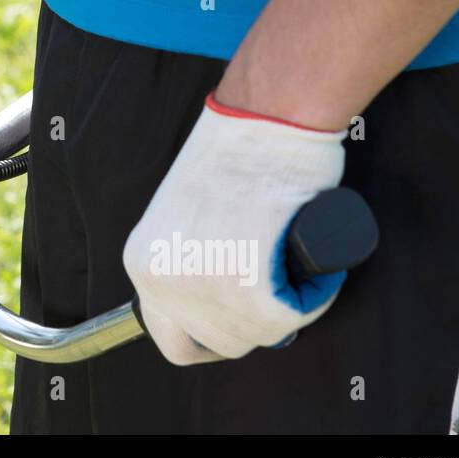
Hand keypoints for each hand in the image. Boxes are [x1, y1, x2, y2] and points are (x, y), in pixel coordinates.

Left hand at [122, 95, 347, 364]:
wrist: (265, 116)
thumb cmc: (237, 152)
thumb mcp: (183, 214)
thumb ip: (186, 251)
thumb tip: (214, 290)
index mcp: (142, 262)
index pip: (171, 335)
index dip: (212, 331)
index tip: (240, 314)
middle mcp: (161, 282)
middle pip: (217, 341)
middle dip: (253, 323)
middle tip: (279, 287)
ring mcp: (202, 288)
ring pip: (258, 335)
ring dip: (287, 311)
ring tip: (299, 267)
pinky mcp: (248, 287)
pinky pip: (291, 317)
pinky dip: (313, 299)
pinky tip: (316, 271)